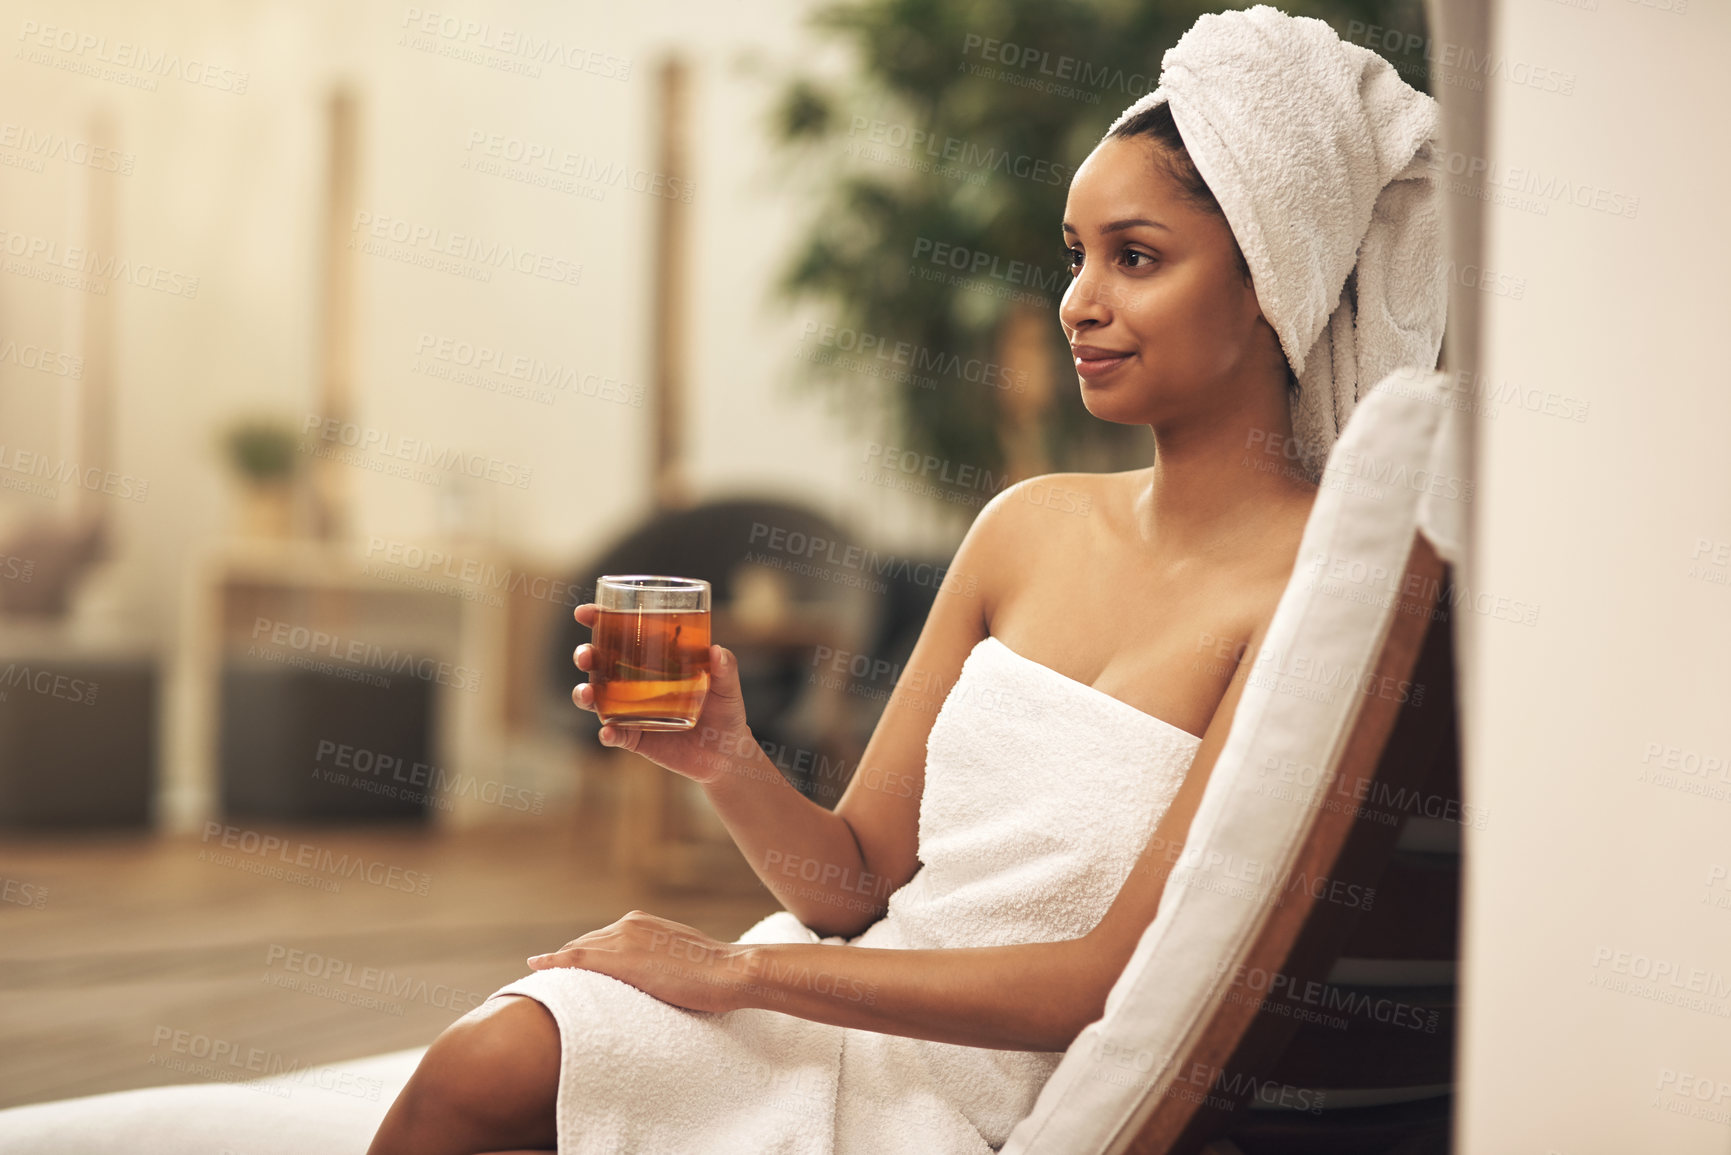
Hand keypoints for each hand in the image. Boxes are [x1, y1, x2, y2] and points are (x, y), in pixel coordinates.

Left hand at [526, 910, 753, 1013]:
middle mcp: (629, 923)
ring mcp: (623, 938)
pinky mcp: (619, 958)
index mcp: (644, 921)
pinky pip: (576, 958)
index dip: (584, 951)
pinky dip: (554, 961)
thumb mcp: (681, 955)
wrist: (729, 971)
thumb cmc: (715, 972)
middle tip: (546, 970)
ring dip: (558, 960)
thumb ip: (659, 957)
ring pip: (578, 948)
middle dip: (567, 955)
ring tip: (538, 971)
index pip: (604, 937)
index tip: (569, 963)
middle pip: (587, 941)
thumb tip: (654, 973)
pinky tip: (537, 965)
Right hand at [570, 602, 759, 785]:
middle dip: (585, 655)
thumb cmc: (725, 711)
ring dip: (585, 694)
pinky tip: (609, 732)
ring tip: (588, 693)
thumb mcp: (728, 687)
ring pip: (597, 699)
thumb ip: (726, 668)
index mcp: (653, 660)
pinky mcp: (636, 738)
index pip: (620, 634)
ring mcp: (631, 711)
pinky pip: (615, 735)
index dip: (598, 620)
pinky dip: (608, 734)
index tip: (584, 612)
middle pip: (599, 664)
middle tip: (586, 655)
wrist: (726, 753)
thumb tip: (716, 651)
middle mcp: (635, 683)